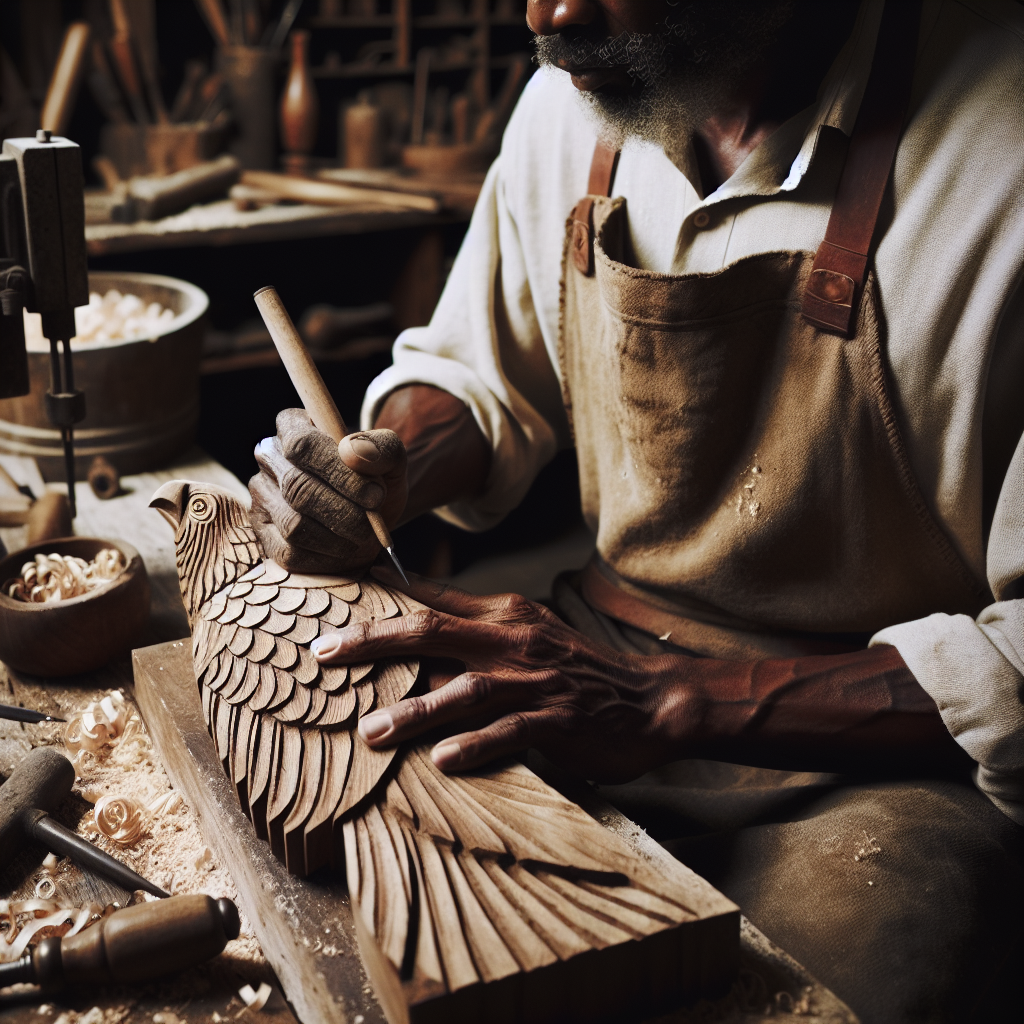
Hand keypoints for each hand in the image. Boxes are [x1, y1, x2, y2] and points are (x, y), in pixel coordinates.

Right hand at [249, 408, 406, 573]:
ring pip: (294, 524)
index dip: (339, 472)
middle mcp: (269, 459)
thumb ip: (381, 448)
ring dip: (339, 537)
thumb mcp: (391, 460)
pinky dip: (327, 558)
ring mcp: (263, 498)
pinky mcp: (265, 536)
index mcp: (294, 427)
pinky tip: (345, 549)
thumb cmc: (376, 481)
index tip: (375, 492)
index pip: (302, 445)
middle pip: (298, 488)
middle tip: (374, 521)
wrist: (372, 517)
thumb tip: (352, 452)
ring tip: (364, 536)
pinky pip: (290, 553)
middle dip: (346, 511)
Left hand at [310, 571, 692, 781]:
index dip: (382, 597)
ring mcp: (535, 681)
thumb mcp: (529, 635)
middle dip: (373, 642)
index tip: (335, 594)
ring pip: (464, 689)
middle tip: (324, 654)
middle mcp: (514, 640)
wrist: (648, 700)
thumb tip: (415, 633)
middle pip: (432, 633)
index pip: (433, 601)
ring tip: (370, 732)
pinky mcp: (556, 721)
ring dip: (413, 710)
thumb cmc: (578, 670)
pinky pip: (508, 733)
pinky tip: (441, 759)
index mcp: (504, 616)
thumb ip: (478, 632)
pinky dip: (474, 745)